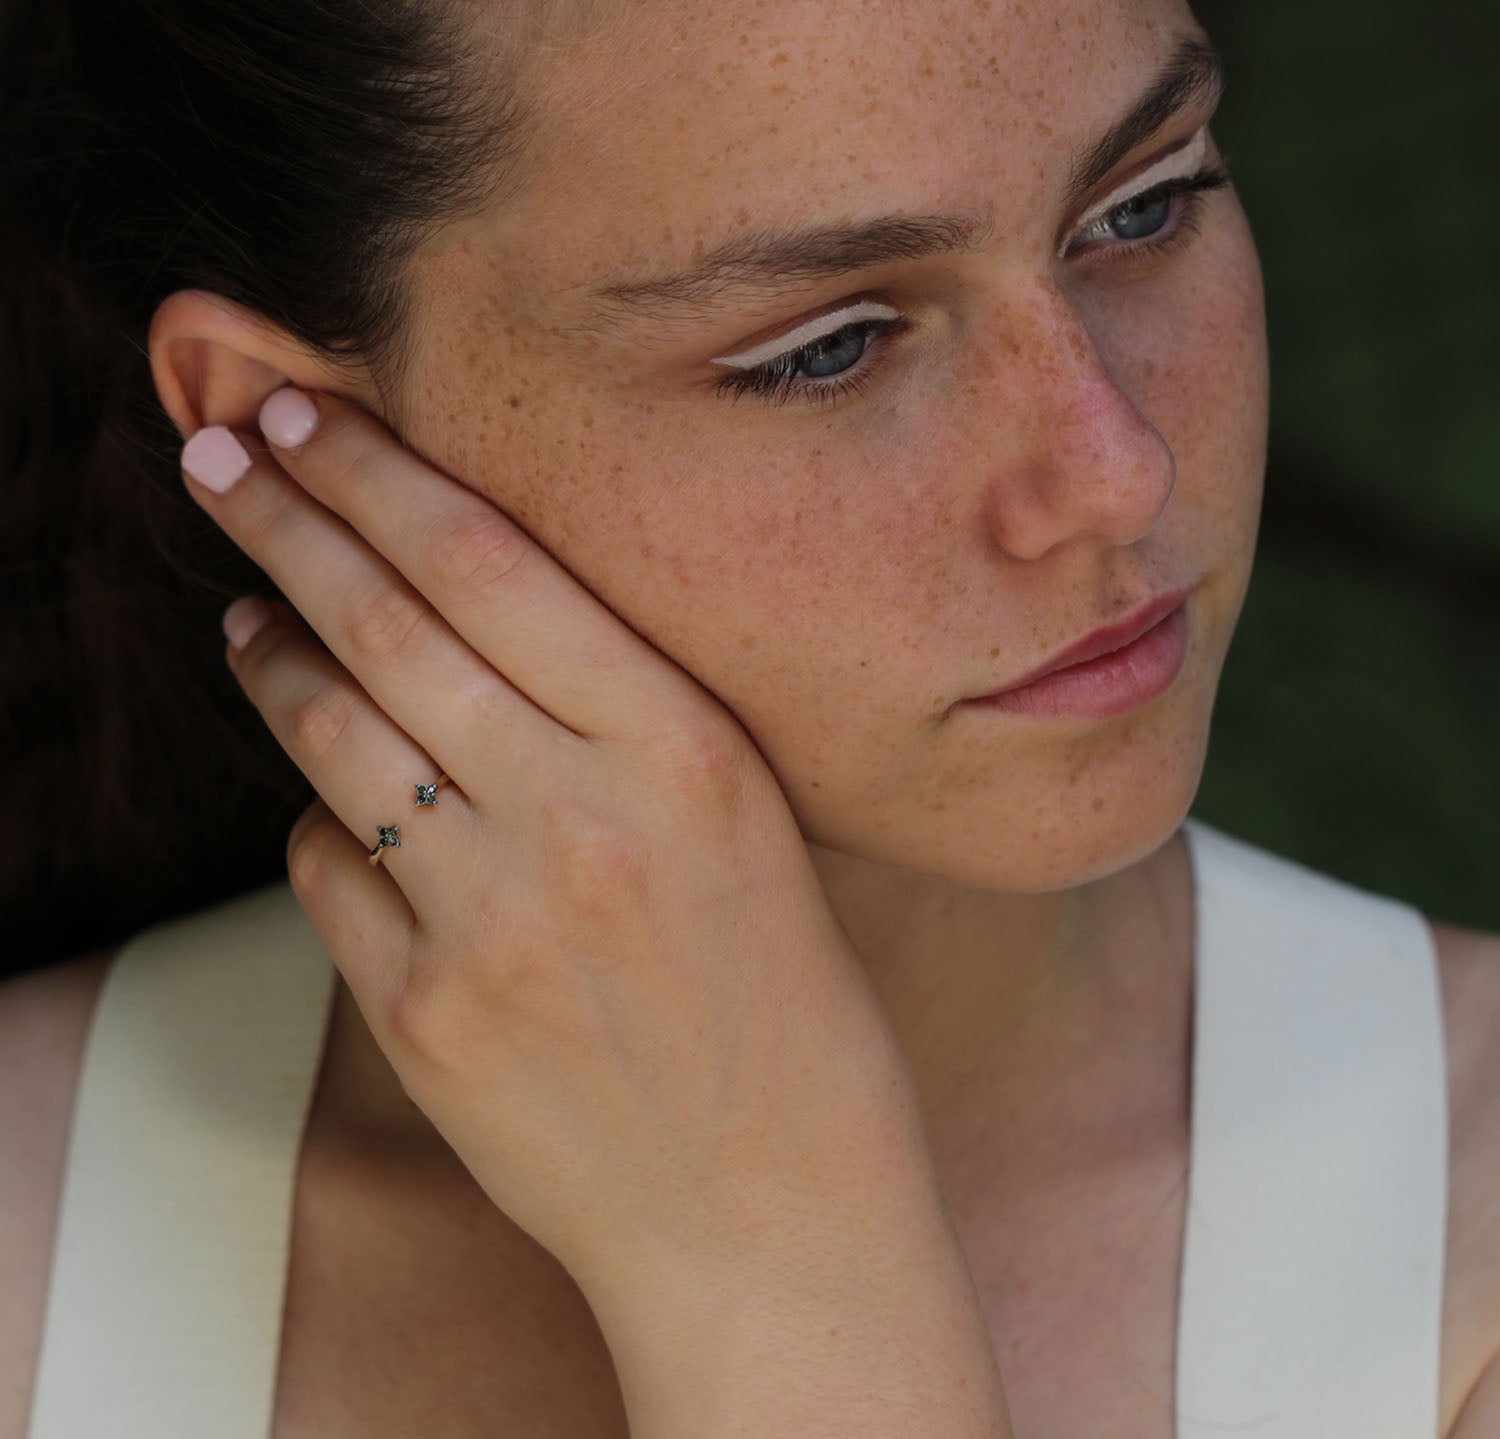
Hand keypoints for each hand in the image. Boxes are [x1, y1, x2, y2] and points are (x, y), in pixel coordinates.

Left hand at [179, 391, 927, 1293]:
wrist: (772, 1212)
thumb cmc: (786, 1010)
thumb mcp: (750, 825)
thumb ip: (623, 722)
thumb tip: (470, 622)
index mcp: (687, 753)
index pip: (493, 566)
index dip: (380, 475)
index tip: (307, 418)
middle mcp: (583, 820)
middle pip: (388, 624)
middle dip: (286, 521)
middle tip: (224, 461)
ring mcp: (493, 922)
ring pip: (331, 737)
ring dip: (271, 657)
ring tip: (245, 614)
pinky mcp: (426, 1017)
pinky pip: (324, 872)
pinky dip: (317, 822)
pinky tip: (335, 806)